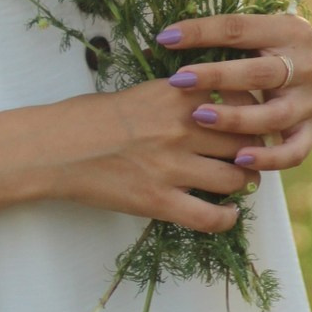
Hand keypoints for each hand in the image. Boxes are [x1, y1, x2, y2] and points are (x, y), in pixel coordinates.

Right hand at [45, 76, 263, 232]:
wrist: (56, 147)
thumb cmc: (91, 116)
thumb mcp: (141, 92)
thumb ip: (179, 98)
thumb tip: (213, 105)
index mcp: (177, 94)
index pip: (240, 98)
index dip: (255, 110)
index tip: (255, 118)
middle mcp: (182, 127)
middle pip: (245, 139)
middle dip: (255, 149)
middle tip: (252, 155)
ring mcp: (172, 166)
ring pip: (235, 178)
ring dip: (244, 183)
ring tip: (241, 183)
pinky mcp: (159, 201)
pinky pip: (210, 217)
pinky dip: (226, 219)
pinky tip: (227, 216)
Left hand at [158, 11, 311, 174]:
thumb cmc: (281, 49)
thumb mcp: (264, 31)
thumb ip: (224, 36)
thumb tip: (162, 41)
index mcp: (287, 31)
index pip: (240, 29)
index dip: (201, 32)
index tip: (166, 38)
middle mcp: (305, 65)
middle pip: (258, 73)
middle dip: (216, 76)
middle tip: (179, 80)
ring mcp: (311, 101)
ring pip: (274, 115)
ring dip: (236, 119)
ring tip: (199, 118)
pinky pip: (293, 151)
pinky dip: (268, 158)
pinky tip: (240, 160)